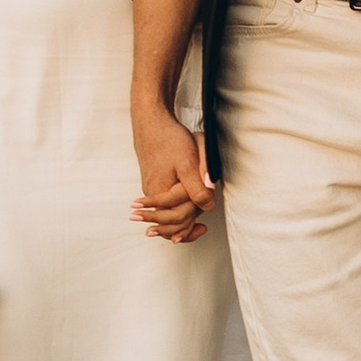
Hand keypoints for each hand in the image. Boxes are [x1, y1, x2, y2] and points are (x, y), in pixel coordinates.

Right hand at [130, 99, 215, 245]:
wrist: (152, 125)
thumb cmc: (170, 140)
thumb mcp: (189, 161)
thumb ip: (198, 186)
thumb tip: (209, 205)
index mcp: (163, 191)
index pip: (181, 215)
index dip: (196, 218)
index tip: (204, 227)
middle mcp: (154, 195)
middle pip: (172, 220)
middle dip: (185, 227)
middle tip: (201, 230)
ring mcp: (151, 192)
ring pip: (165, 216)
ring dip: (177, 226)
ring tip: (189, 235)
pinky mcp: (153, 187)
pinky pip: (162, 208)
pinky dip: (170, 217)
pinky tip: (181, 224)